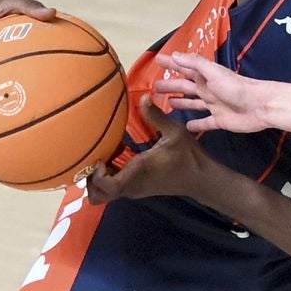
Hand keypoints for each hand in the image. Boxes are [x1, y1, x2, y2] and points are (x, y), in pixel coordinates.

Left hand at [88, 98, 217, 204]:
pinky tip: (116, 157)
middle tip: (93, 157)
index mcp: (138, 173)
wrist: (200, 179)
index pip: (108, 186)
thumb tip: (143, 96)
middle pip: (98, 195)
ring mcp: (134, 190)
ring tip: (103, 156)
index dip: (97, 176)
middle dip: (90, 180)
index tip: (98, 159)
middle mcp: (132, 186)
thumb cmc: (188, 156)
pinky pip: (115, 187)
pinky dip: (109, 177)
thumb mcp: (175, 132)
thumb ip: (156, 116)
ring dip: (99, 179)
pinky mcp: (137, 189)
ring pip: (105, 193)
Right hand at [153, 53, 274, 133]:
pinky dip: (196, 125)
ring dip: (181, 103)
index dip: (171, 64)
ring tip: (168, 104)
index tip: (157, 60)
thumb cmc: (236, 87)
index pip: (184, 67)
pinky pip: (205, 123)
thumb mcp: (212, 72)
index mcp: (205, 76)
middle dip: (171, 86)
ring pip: (193, 103)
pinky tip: (186, 127)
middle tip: (155, 87)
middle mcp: (208, 89)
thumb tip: (174, 55)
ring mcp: (213, 105)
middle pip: (185, 86)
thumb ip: (194, 63)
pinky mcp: (219, 120)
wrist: (259, 106)